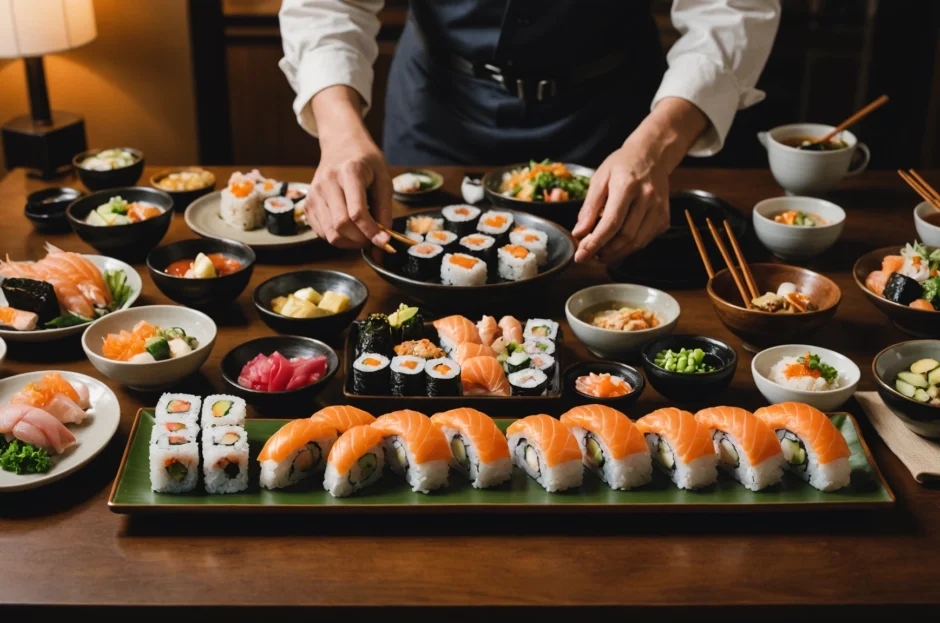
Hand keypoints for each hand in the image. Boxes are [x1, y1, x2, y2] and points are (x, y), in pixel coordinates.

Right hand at [304, 86, 391, 248]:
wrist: (340, 144)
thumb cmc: (365, 160)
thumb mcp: (383, 177)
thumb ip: (385, 207)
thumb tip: (384, 236)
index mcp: (349, 172)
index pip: (357, 212)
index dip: (371, 232)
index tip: (384, 241)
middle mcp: (327, 182)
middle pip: (341, 225)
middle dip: (360, 240)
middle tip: (373, 239)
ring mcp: (314, 193)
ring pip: (330, 233)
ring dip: (349, 242)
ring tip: (362, 236)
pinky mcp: (307, 203)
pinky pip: (320, 232)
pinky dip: (337, 237)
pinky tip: (348, 230)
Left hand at [572, 96, 708, 263]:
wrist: (652, 156)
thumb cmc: (622, 165)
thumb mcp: (599, 179)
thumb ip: (589, 207)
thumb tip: (579, 233)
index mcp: (627, 186)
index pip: (611, 222)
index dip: (595, 243)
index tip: (581, 255)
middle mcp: (647, 198)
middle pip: (625, 236)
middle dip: (604, 251)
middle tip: (588, 256)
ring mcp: (659, 209)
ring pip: (637, 242)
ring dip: (616, 253)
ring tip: (600, 254)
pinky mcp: (664, 217)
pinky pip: (645, 240)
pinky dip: (630, 247)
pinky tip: (617, 245)